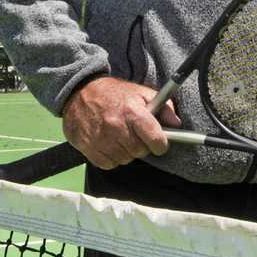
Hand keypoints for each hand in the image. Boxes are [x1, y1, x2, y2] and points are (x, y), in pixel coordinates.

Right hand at [61, 76, 180, 169]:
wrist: (79, 92)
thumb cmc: (113, 93)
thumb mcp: (141, 93)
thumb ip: (164, 107)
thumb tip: (177, 124)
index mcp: (133, 112)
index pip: (156, 139)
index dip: (160, 144)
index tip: (159, 143)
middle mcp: (117, 127)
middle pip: (141, 152)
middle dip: (142, 146)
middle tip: (136, 135)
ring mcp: (102, 139)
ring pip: (125, 159)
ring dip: (126, 152)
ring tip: (121, 136)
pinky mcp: (89, 148)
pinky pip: (109, 164)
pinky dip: (111, 157)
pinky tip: (109, 143)